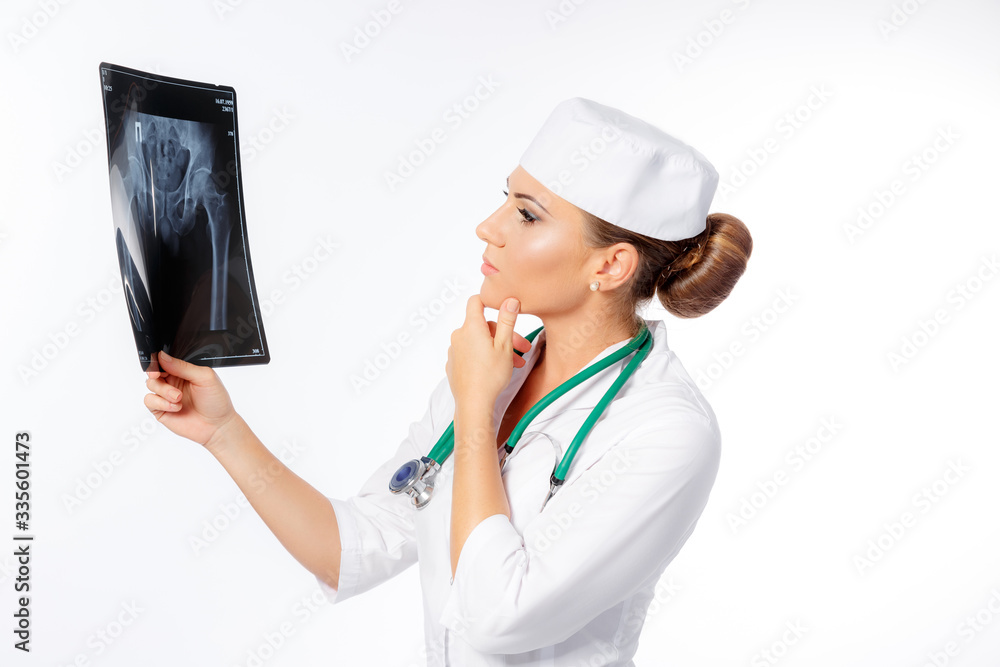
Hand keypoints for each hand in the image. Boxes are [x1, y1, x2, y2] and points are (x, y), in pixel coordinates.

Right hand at [143, 350, 238, 450]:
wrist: (217, 425)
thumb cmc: (216, 401)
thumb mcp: (205, 377)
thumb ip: (183, 367)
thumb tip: (163, 357)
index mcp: (183, 371)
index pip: (164, 361)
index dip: (158, 361)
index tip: (158, 365)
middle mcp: (173, 382)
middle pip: (154, 372)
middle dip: (156, 375)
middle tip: (161, 377)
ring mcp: (166, 396)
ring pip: (150, 385)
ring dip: (163, 391)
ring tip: (178, 397)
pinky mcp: (161, 409)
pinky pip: (149, 401)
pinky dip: (161, 403)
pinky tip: (175, 407)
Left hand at [446, 295, 529, 410]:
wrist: (473, 404)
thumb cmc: (490, 376)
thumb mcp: (505, 345)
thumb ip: (507, 320)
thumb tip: (509, 299)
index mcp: (471, 327)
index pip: (476, 301)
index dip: (489, 301)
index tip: (502, 309)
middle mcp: (459, 335)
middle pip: (483, 326)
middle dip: (503, 334)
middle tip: (521, 348)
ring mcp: (454, 350)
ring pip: (478, 341)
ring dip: (496, 347)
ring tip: (514, 362)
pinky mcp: (453, 364)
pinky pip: (470, 353)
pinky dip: (483, 356)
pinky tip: (495, 368)